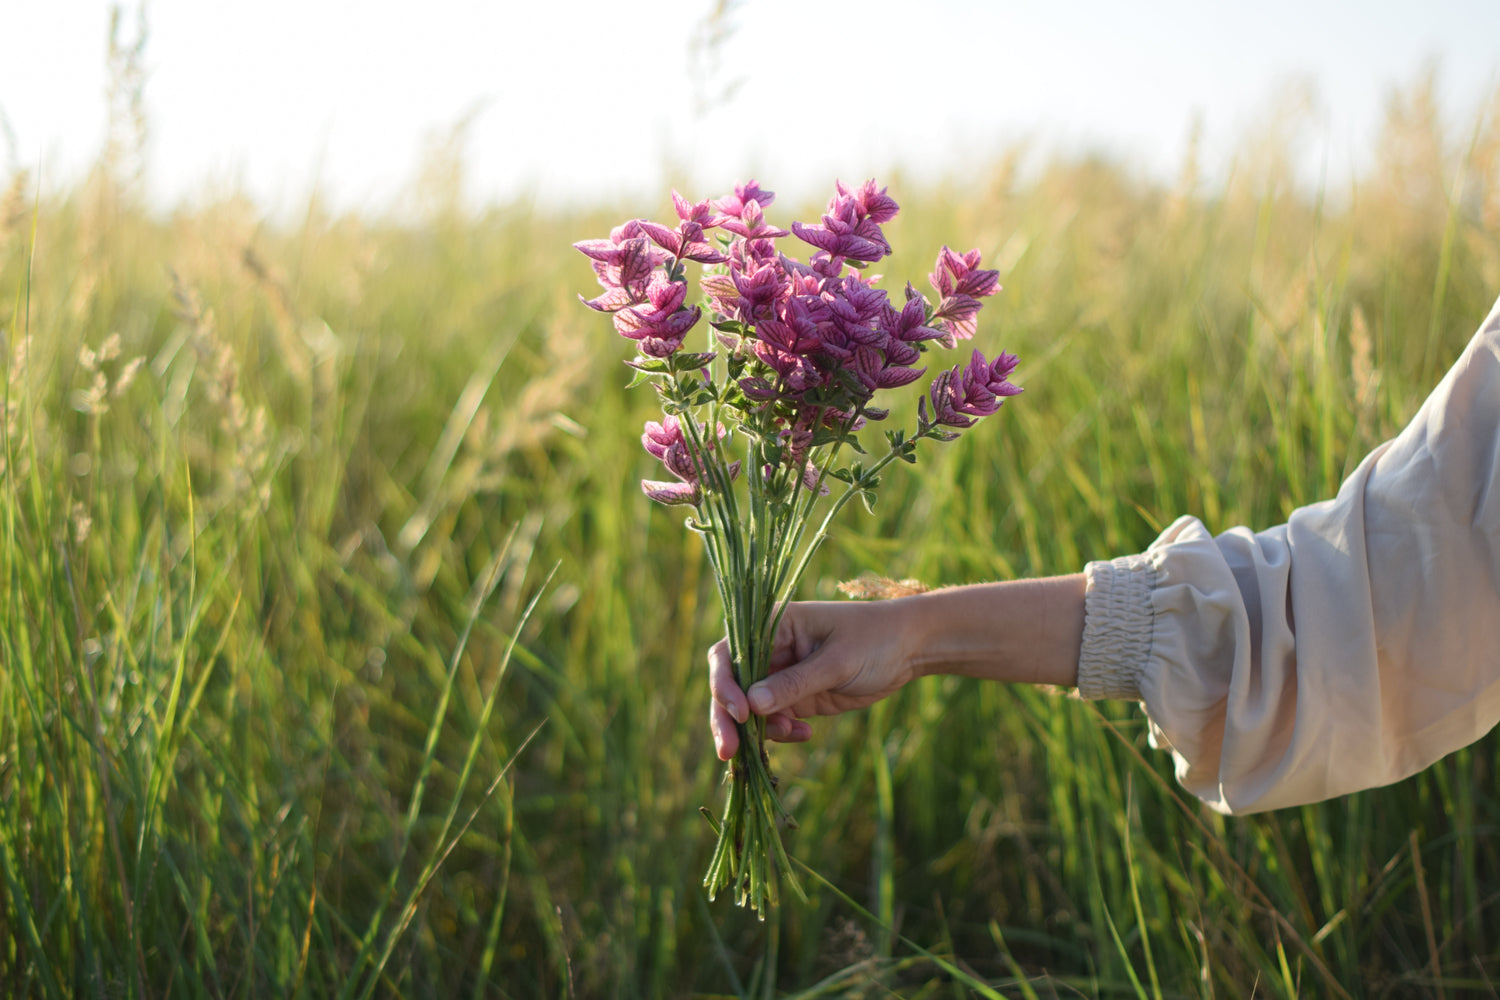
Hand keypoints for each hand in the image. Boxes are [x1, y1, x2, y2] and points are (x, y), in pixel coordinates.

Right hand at [708, 599, 920, 760]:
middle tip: (728, 752)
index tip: (741, 712)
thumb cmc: (874, 639)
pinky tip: (806, 733)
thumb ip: (795, 683)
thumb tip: (751, 705)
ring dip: (759, 730)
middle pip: (732, 686)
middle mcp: (770, 650)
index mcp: (773, 625)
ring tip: (792, 733)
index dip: (725, 684)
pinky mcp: (797, 697)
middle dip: (728, 718)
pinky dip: (783, 732)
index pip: (729, 655)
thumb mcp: (836, 661)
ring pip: (751, 709)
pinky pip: (776, 720)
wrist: (910, 648)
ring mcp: (782, 675)